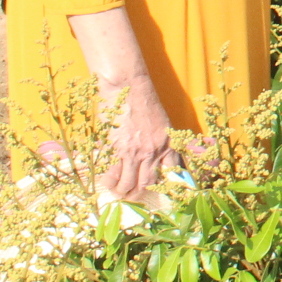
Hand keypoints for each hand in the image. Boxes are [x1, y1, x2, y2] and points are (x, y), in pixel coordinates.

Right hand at [97, 77, 174, 203]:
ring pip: (130, 183)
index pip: (175, 170)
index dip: (172, 185)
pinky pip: (113, 174)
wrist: (127, 85)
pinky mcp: (118, 149)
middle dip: (140, 193)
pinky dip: (109, 181)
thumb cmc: (142, 100)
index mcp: (169, 142)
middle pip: (149, 183)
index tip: (168, 194)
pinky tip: (106, 181)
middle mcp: (155, 150)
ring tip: (118, 191)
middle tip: (132, 196)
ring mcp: (136, 151)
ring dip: (123, 191)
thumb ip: (162, 140)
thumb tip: (160, 155)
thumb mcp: (161, 121)